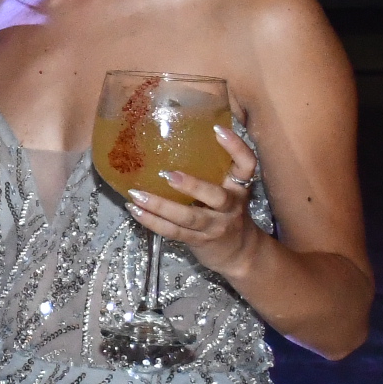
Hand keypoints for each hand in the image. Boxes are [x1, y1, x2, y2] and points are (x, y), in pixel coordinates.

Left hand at [126, 122, 261, 275]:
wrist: (240, 254)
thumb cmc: (226, 212)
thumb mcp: (229, 190)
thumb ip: (213, 170)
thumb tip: (174, 136)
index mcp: (239, 187)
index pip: (247, 165)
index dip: (236, 148)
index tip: (217, 129)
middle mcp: (231, 207)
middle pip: (216, 196)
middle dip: (193, 186)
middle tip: (168, 174)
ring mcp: (215, 226)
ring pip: (188, 217)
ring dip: (160, 206)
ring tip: (136, 194)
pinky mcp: (199, 241)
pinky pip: (173, 232)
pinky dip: (152, 222)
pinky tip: (135, 210)